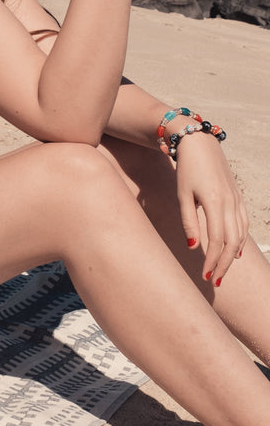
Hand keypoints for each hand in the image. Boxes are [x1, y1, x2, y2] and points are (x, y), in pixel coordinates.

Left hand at [175, 132, 249, 285]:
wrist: (200, 144)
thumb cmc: (187, 169)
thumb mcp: (182, 194)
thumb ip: (188, 221)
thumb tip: (193, 247)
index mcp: (216, 203)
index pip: (217, 241)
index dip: (212, 260)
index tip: (205, 276)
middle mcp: (231, 204)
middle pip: (232, 242)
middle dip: (223, 264)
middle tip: (214, 281)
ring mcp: (237, 200)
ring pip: (240, 235)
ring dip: (231, 256)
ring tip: (221, 271)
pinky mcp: (238, 198)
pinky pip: (243, 224)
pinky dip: (240, 240)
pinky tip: (233, 251)